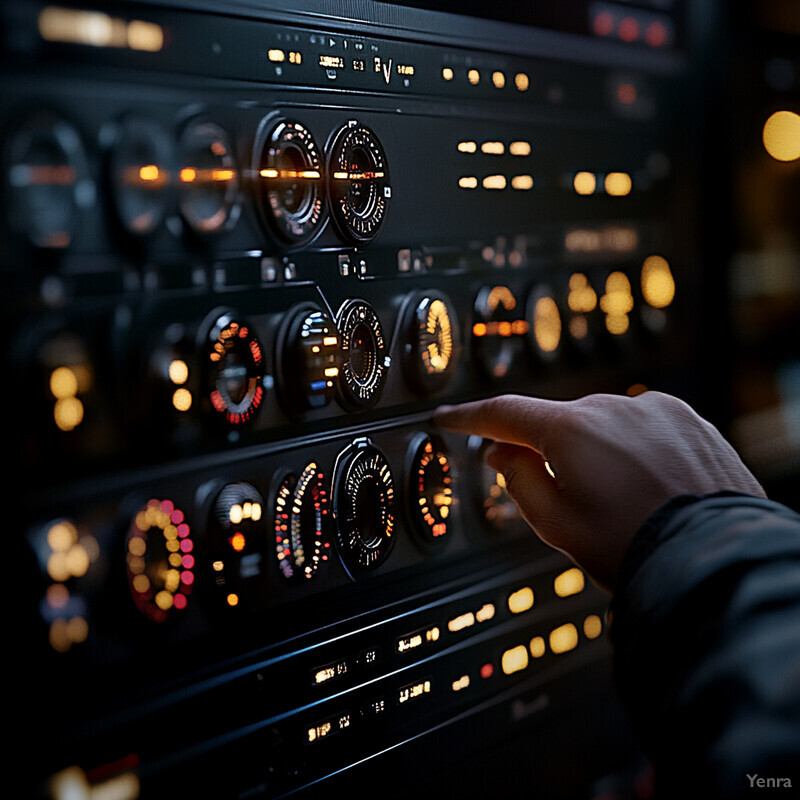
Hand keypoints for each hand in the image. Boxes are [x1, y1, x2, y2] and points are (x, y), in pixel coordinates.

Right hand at [434, 391, 765, 592]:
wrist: (715, 560)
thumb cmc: (633, 546)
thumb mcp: (555, 524)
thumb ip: (517, 479)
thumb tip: (502, 451)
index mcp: (571, 429)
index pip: (503, 412)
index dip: (468, 416)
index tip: (448, 417)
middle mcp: (612, 406)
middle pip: (557, 424)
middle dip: (549, 452)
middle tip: (563, 498)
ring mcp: (655, 409)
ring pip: (602, 426)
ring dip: (597, 453)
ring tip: (620, 503)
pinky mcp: (688, 420)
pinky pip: (642, 427)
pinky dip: (633, 451)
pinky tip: (647, 488)